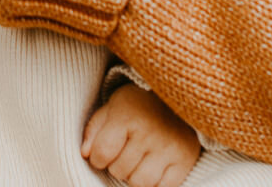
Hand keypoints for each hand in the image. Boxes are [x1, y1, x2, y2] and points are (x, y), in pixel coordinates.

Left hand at [82, 84, 199, 186]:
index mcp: (127, 115)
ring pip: (140, 183)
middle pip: (119, 170)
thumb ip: (95, 129)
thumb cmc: (140, 104)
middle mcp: (149, 132)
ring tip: (137, 163)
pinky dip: (155, 184)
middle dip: (116, 166)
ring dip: (134, 178)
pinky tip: (153, 169)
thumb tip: (85, 154)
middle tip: (124, 154)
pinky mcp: (186, 160)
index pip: (102, 152)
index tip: (102, 155)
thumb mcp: (113, 107)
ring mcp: (169, 148)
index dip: (97, 159)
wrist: (179, 94)